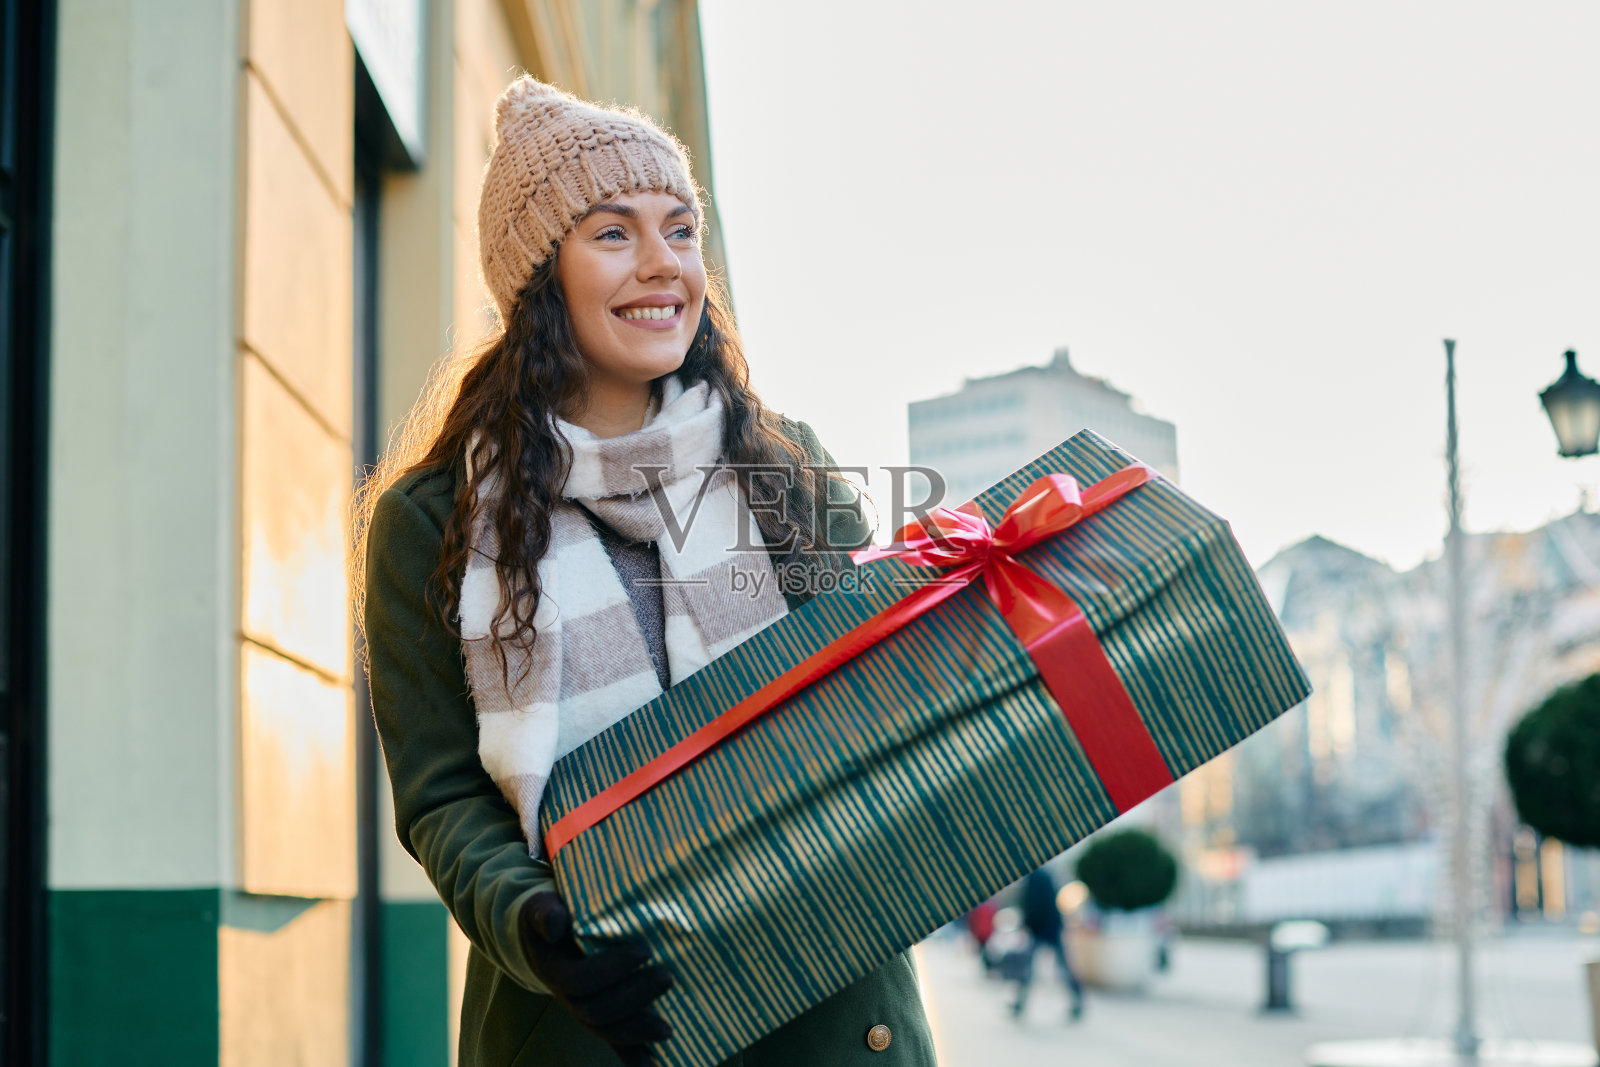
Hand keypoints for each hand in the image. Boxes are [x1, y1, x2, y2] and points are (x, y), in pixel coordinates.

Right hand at [519, 891, 672, 1065]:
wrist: (548, 937)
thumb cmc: (552, 917)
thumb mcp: (542, 907)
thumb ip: (546, 914)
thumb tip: (557, 925)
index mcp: (554, 971)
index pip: (581, 980)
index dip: (612, 969)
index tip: (645, 950)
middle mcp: (568, 999)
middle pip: (598, 1011)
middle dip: (634, 998)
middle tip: (667, 978)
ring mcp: (585, 1013)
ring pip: (609, 1033)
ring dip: (639, 1032)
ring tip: (668, 1029)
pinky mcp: (602, 1021)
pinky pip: (617, 1046)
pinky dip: (636, 1060)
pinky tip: (657, 1065)